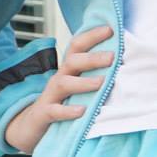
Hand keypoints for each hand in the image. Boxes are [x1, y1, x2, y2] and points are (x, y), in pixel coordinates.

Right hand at [3, 26, 113, 154]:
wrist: (30, 126)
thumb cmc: (62, 105)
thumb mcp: (76, 88)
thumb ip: (94, 77)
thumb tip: (126, 67)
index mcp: (68, 70)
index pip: (77, 46)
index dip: (92, 36)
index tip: (111, 30)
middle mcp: (59, 79)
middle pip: (72, 62)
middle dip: (92, 58)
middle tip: (112, 57)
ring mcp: (50, 96)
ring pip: (63, 83)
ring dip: (83, 82)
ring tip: (101, 82)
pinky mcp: (44, 114)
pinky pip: (54, 111)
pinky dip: (67, 111)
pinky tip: (82, 111)